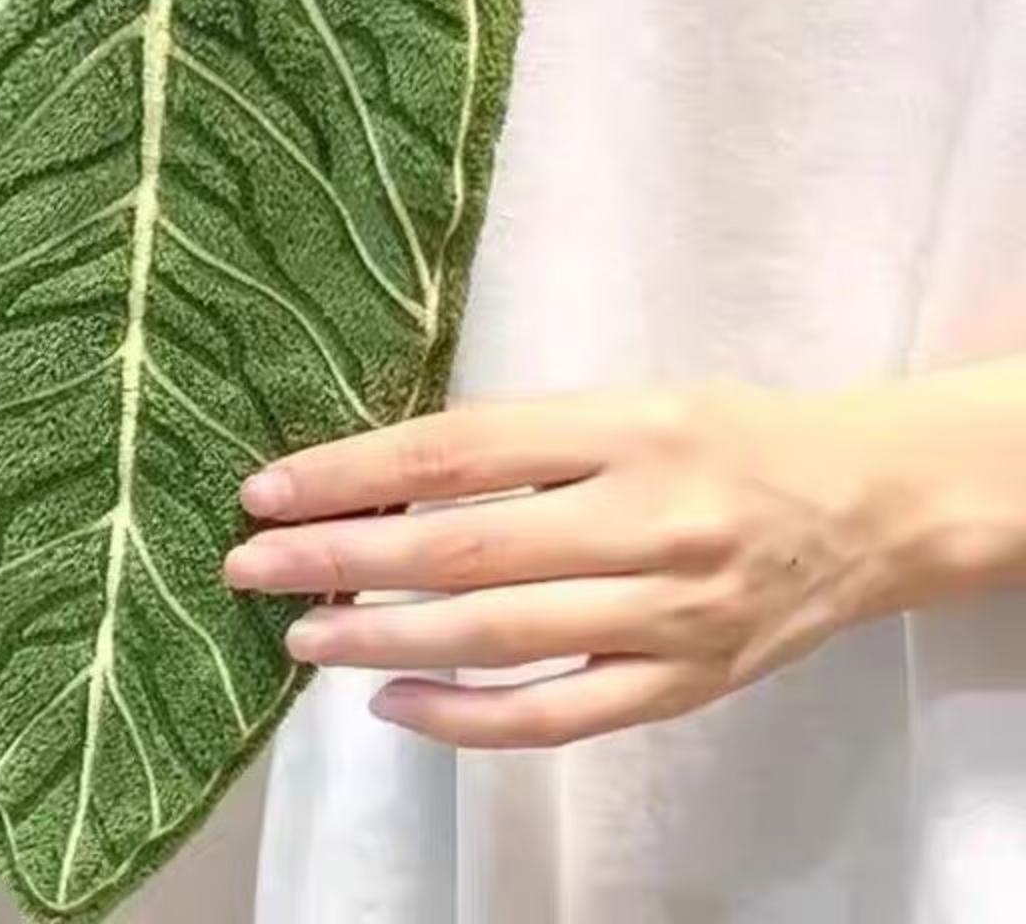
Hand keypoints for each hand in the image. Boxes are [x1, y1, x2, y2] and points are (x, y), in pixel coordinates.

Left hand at [224, 386, 904, 747]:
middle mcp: (647, 520)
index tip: (268, 490)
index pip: (458, 452)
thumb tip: (382, 475)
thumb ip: (524, 437)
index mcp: (627, 428)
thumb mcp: (630, 400)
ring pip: (497, 638)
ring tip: (300, 635)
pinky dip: (466, 718)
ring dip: (382, 640)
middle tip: (250, 565)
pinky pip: (558, 717)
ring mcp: (668, 614)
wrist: (868, 504)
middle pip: (461, 548)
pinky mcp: (685, 686)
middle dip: (339, 559)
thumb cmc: (726, 434)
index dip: (352, 472)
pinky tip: (393, 703)